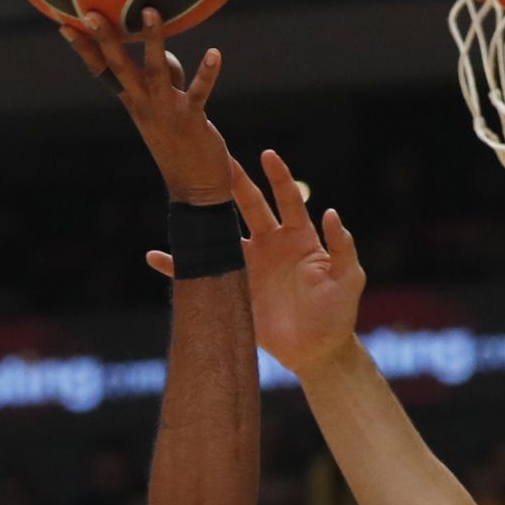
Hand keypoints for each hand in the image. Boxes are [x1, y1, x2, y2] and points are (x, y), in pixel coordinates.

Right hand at [61, 10, 230, 204]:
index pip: (103, 71)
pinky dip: (207, 72)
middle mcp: (145, 105)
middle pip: (120, 67)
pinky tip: (214, 53)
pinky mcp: (191, 119)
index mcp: (134, 104)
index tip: (65, 24)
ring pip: (156, 70)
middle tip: (92, 13)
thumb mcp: (163, 111)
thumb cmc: (180, 148)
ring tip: (151, 11)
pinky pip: (199, 91)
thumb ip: (163, 80)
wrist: (195, 192)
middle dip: (106, 39)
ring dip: (153, 40)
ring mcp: (166, 111)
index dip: (84, 49)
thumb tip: (164, 52)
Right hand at [147, 150, 364, 375]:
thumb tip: (331, 213)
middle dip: (235, 183)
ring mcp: (249, 264)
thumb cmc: (338, 312)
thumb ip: (343, 246)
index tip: (268, 155)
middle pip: (250, 206)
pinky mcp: (234, 288)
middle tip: (218, 159)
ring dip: (205, 217)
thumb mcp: (349, 278)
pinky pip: (201, 273)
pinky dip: (178, 266)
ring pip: (223, 233)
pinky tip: (156, 256)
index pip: (288, 199)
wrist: (318, 350)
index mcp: (299, 237)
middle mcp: (271, 243)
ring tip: (185, 196)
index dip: (278, 177)